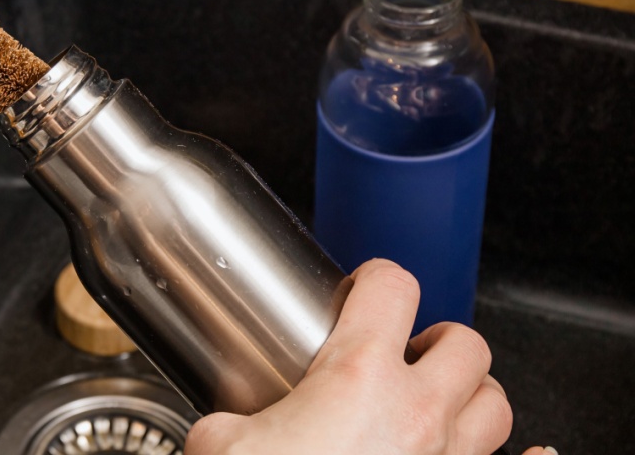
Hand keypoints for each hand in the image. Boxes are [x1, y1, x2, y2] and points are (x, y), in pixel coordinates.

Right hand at [185, 259, 531, 454]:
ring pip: (496, 404)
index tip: (366, 289)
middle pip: (465, 345)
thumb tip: (222, 426)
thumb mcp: (219, 443)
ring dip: (472, 394)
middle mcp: (416, 414)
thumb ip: (228, 419)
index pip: (392, 289)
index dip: (377, 278)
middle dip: (437, 341)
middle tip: (408, 351)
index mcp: (357, 377)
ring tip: (441, 399)